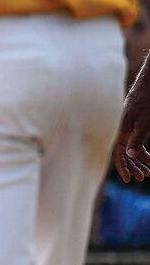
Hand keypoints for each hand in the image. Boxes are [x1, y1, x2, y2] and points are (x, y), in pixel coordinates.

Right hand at [114, 64, 149, 181]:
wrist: (147, 86)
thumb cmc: (145, 102)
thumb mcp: (143, 123)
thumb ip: (135, 139)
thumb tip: (128, 155)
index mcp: (118, 130)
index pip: (117, 154)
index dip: (122, 167)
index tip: (129, 179)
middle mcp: (119, 131)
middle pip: (123, 154)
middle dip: (133, 167)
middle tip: (143, 177)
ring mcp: (126, 130)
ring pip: (130, 150)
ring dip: (139, 162)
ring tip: (148, 172)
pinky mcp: (132, 127)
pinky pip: (135, 144)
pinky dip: (142, 152)